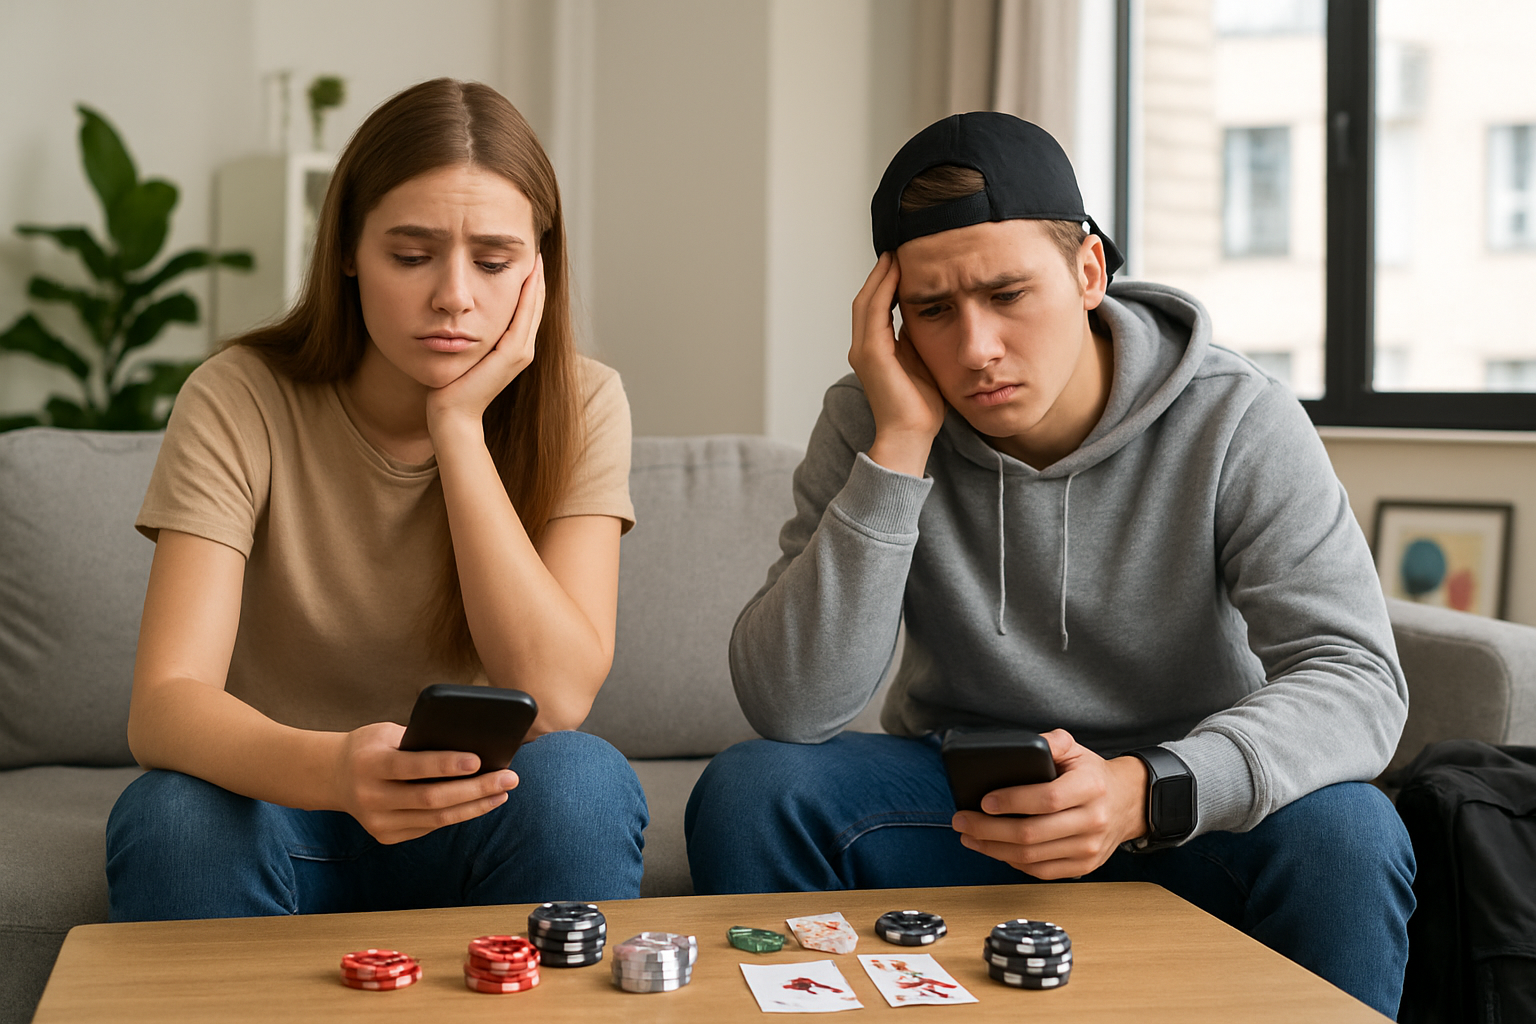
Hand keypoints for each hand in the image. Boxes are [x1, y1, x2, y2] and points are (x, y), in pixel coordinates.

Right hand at [332, 721, 519, 844]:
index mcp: (371, 764)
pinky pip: (429, 827)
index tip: (478, 759)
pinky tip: (479, 803)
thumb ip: (421, 740)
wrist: (332, 776)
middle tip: (509, 778)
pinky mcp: (386, 836)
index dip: (446, 764)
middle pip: (431, 798)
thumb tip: (470, 744)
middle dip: (475, 789)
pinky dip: (457, 814)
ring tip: (502, 792)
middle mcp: (372, 797)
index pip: (413, 766)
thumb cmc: (369, 746)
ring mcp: (378, 822)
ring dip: (474, 806)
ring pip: (435, 819)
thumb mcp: (387, 733)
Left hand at [425, 253, 545, 431]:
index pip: (527, 308)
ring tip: (535, 253)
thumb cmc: (451, 387)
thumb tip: (459, 312)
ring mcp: (520, 352)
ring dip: (536, 279)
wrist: (451, 415)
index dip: (529, 282)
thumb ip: (469, 334)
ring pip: (534, 306)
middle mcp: (523, 349)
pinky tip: (528, 272)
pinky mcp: (512, 354)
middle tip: (535, 245)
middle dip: (536, 275)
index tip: (524, 256)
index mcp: (514, 348)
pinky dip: (529, 293)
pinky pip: (524, 315)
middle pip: (535, 304)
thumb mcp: (463, 352)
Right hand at [848, 253, 944, 475]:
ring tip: (896, 255)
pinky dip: (883, 290)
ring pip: (866, 301)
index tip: (903, 263)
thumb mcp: (921, 363)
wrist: (910, 435)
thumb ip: (917, 340)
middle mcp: (862, 348)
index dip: (885, 283)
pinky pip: (874, 312)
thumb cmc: (920, 407)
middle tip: (897, 250)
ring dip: (881, 276)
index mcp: (874, 351)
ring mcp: (863, 350)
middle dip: (881, 274)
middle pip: (866, 299)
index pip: (875, 308)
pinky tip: (898, 274)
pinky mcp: (871, 354)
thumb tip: (927, 315)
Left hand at [950, 729, 1149, 878]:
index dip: (1012, 801)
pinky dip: (1012, 862)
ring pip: (1032, 857)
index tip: (984, 800)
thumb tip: (1029, 743)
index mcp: (1090, 787)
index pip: (1046, 798)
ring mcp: (1089, 848)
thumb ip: (1053, 741)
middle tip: (961, 820)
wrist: (1128, 803)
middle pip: (1032, 833)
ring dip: (993, 849)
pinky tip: (994, 849)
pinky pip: (1041, 871)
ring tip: (970, 836)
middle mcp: (1093, 820)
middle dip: (988, 829)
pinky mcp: (1084, 866)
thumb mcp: (1077, 749)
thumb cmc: (1092, 775)